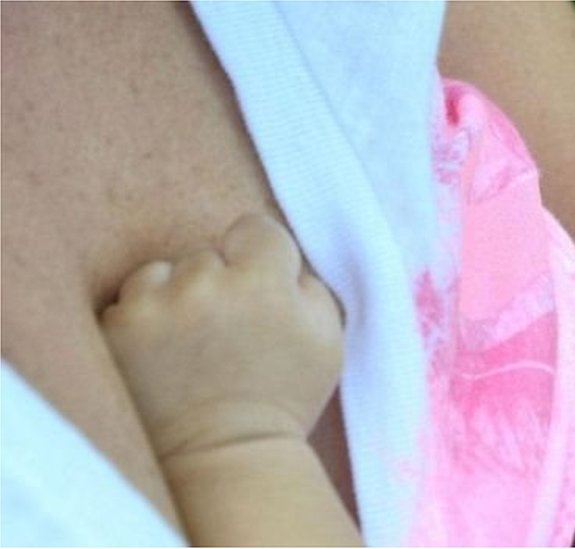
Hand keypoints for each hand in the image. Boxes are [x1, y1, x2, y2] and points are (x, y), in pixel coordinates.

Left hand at [102, 214, 342, 458]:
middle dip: (217, 283)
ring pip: (160, 273)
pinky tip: (161, 360)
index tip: (259, 293)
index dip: (260, 260)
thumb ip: (308, 283)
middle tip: (226, 332)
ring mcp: (153, 307)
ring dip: (172, 298)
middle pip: (206, 254)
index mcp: (263, 282)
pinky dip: (140, 326)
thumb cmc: (284, 398)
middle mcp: (204, 285)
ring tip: (189, 346)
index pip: (255, 229)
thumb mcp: (327, 339)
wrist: (224, 457)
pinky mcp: (115, 332)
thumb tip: (284, 258)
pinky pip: (126, 304)